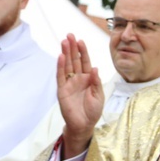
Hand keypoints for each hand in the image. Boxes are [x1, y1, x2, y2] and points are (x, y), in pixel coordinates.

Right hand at [57, 34, 103, 158]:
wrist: (84, 125)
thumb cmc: (93, 111)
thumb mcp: (99, 96)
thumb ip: (96, 82)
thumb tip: (94, 67)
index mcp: (88, 78)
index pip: (85, 61)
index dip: (83, 51)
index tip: (80, 40)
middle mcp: (77, 78)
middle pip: (74, 60)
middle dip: (72, 47)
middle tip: (69, 35)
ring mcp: (69, 83)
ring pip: (67, 65)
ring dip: (65, 53)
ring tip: (64, 42)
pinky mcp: (62, 90)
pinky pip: (60, 76)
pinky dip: (60, 66)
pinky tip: (60, 57)